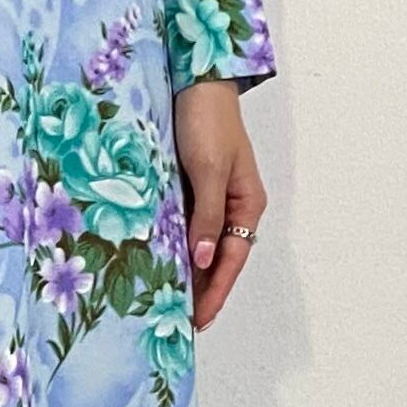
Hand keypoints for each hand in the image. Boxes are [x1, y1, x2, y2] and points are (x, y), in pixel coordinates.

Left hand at [173, 80, 266, 329]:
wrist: (195, 83)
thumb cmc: (208, 123)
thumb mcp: (210, 171)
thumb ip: (207, 216)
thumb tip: (202, 260)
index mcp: (247, 204)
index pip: (231, 260)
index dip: (215, 292)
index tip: (199, 321)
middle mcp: (232, 206)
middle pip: (218, 259)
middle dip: (202, 291)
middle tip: (180, 323)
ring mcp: (211, 197)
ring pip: (201, 245)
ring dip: (187, 271)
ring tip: (169, 302)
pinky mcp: (191, 187)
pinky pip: (185, 226)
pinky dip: (175, 246)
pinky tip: (159, 262)